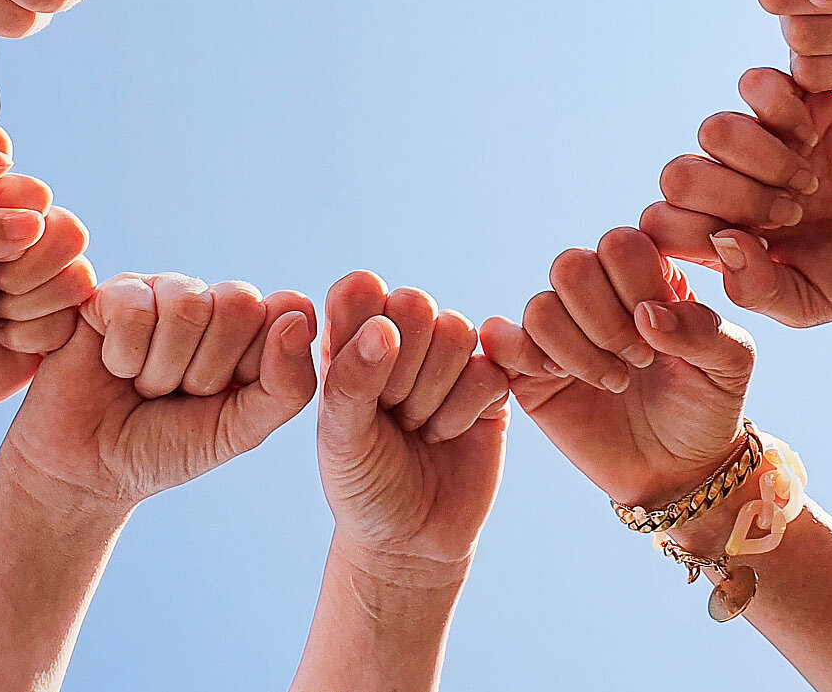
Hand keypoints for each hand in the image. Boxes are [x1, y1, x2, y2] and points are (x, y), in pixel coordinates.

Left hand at [0, 175, 96, 423]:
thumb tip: (34, 222)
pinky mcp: (63, 322)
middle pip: (71, 235)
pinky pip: (74, 322)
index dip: (15, 229)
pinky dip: (31, 336)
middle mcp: (32, 239)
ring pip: (77, 280)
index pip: (38, 196)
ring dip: (25, 307)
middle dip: (22, 274)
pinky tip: (4, 337)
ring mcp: (51, 281)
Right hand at [3, 272, 317, 515]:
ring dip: (162, 369)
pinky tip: (111, 367)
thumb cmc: (167, 447)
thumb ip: (286, 386)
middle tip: (178, 394)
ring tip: (144, 385)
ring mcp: (161, 290)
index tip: (223, 397)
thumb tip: (300, 317)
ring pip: (186, 306)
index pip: (287, 310)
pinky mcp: (111, 292)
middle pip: (238, 304)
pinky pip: (135, 310)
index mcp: (252, 326)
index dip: (254, 365)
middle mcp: (211, 299)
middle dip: (206, 371)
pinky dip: (123, 357)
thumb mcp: (239, 430)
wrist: (88, 472)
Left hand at [315, 273, 508, 574]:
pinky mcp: (491, 383)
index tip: (358, 381)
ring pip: (455, 331)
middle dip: (402, 369)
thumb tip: (383, 328)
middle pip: (415, 304)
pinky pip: (489, 369)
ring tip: (418, 428)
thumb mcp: (340, 439)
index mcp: (352, 336)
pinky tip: (447, 436)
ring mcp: (449, 357)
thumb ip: (350, 381)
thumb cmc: (362, 484)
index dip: (365, 327)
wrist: (411, 541)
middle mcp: (402, 336)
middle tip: (391, 413)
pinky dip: (464, 412)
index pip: (360, 290)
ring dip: (433, 393)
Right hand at [481, 230, 753, 508]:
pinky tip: (560, 378)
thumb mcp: (730, 365)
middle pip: (571, 266)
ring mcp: (559, 328)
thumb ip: (702, 329)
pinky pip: (502, 339)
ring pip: (540, 306)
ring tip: (613, 381)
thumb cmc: (707, 407)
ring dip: (579, 351)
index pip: (621, 244)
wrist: (678, 470)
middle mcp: (597, 292)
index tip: (662, 338)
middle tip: (637, 361)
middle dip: (605, 322)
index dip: (637, 288)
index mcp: (645, 274)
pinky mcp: (527, 367)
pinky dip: (525, 355)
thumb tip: (647, 314)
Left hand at [645, 68, 831, 324]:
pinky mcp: (797, 103)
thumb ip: (756, 288)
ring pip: (713, 129)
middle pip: (676, 173)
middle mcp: (728, 184)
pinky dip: (782, 110)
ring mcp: (761, 142)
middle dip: (730, 197)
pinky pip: (758, 84)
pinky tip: (814, 136)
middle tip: (788, 215)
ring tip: (808, 183)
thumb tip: (721, 242)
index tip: (758, 247)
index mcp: (716, 234)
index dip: (695, 233)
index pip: (659, 222)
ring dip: (761, 160)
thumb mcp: (807, 303)